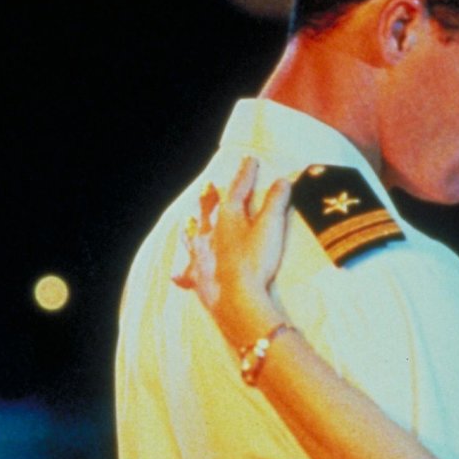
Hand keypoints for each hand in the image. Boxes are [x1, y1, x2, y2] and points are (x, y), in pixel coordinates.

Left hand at [173, 156, 292, 347]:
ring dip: (191, 227)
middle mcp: (209, 232)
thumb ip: (276, 202)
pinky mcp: (198, 278)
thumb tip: (282, 180)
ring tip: (188, 221)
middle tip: (206, 185)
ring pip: (192, 236)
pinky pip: (187, 274)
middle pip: (208, 209)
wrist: (236, 298)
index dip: (245, 173)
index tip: (249, 159)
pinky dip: (182, 273)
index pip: (238, 188)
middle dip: (209, 196)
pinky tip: (176, 275)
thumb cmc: (255, 260)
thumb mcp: (271, 228)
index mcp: (228, 216)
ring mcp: (200, 255)